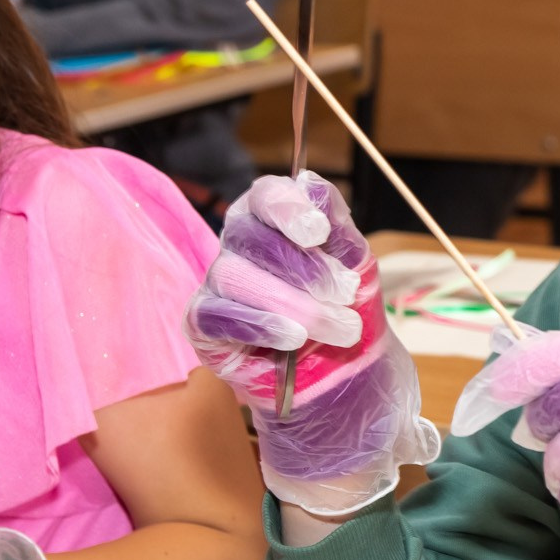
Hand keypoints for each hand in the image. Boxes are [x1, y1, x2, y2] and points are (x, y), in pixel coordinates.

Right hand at [186, 172, 438, 514]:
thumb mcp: (356, 266)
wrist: (343, 376)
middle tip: (347, 295)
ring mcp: (217, 285)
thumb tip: (313, 183)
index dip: (286, 208)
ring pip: (234, 276)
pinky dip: (258, 325)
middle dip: (305, 268)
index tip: (318, 232)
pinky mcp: (203, 326)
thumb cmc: (347, 311)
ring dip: (294, 303)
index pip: (264, 195)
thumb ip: (337, 226)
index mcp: (274, 221)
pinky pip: (215, 315)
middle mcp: (239, 246)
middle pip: (251, 236)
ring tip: (340, 329)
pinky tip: (292, 338)